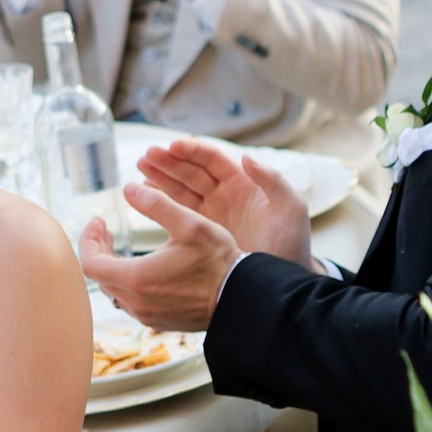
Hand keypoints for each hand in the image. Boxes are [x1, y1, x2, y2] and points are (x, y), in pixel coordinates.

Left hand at [82, 182, 241, 332]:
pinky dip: (125, 282)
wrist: (241, 299)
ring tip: (118, 247)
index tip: (98, 222)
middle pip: (99, 277)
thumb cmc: (218, 262)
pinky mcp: (158, 321)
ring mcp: (147, 315)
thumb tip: (128, 188)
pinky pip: (130, 301)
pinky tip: (139, 267)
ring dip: (110, 267)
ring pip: (113, 290)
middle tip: (105, 230)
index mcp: (137, 279)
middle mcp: (136, 302)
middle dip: (97, 250)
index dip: (88, 239)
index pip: (91, 262)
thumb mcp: (190, 224)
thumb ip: (157, 204)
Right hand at [127, 135, 310, 266]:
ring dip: (161, 176)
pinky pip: (178, 212)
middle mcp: (225, 196)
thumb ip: (274, 182)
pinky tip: (145, 194)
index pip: (213, 161)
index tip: (172, 147)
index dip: (192, 152)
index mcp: (244, 185)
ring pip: (181, 188)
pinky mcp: (202, 234)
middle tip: (147, 155)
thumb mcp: (290, 210)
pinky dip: (161, 201)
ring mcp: (211, 214)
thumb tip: (248, 158)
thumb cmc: (291, 246)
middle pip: (192, 171)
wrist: (279, 284)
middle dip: (169, 161)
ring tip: (140, 167)